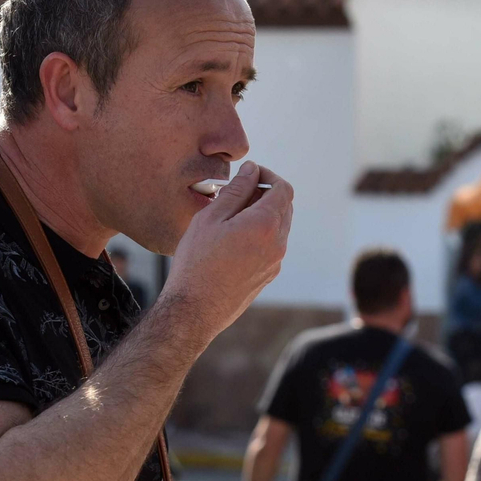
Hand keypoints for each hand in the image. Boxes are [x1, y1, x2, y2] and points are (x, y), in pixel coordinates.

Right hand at [160, 162, 293, 344]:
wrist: (195, 309)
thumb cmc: (197, 262)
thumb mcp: (211, 218)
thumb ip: (236, 190)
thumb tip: (252, 170)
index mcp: (266, 225)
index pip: (283, 189)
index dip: (267, 175)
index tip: (248, 174)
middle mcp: (278, 244)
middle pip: (285, 206)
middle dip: (265, 193)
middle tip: (235, 193)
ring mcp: (275, 262)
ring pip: (279, 227)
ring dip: (262, 214)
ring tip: (230, 216)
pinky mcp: (268, 276)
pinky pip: (272, 245)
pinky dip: (260, 233)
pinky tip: (232, 238)